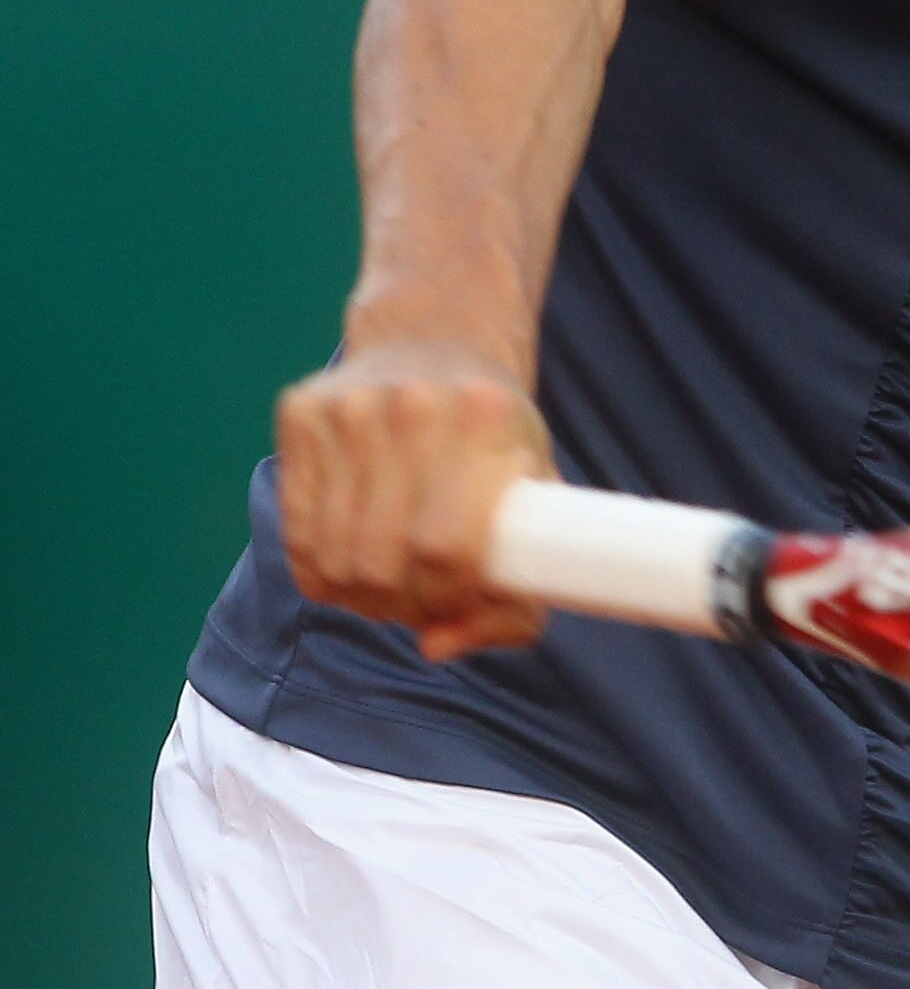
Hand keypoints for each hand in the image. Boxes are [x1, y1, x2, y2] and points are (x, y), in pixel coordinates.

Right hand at [274, 339, 552, 660]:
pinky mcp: (300, 413)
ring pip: (333, 561)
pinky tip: (354, 562)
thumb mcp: (534, 499)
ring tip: (391, 586)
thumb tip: (436, 647)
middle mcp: (410, 403)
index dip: (447, 599)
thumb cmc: (495, 438)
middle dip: (403, 606)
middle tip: (422, 602)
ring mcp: (347, 405)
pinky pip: (296, 537)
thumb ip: (516, 596)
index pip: (445, 549)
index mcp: (484, 416)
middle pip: (380, 563)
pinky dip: (324, 573)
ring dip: (362, 598)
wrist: (440, 340)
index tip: (457, 603)